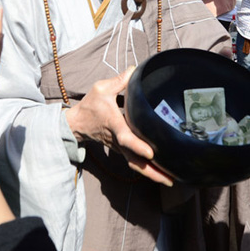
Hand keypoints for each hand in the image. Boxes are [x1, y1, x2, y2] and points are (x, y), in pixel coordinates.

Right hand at [64, 69, 172, 185]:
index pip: (126, 137)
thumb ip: (119, 80)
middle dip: (152, 171)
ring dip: (153, 174)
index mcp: (114, 124)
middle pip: (135, 160)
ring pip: (136, 165)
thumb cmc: (89, 106)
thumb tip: (135, 70)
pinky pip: (136, 163)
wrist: (78, 123)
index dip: (138, 145)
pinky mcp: (122, 150)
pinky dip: (149, 170)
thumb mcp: (101, 89)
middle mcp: (118, 140)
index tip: (151, 153)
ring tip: (171, 180)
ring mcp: (120, 148)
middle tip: (170, 179)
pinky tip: (163, 173)